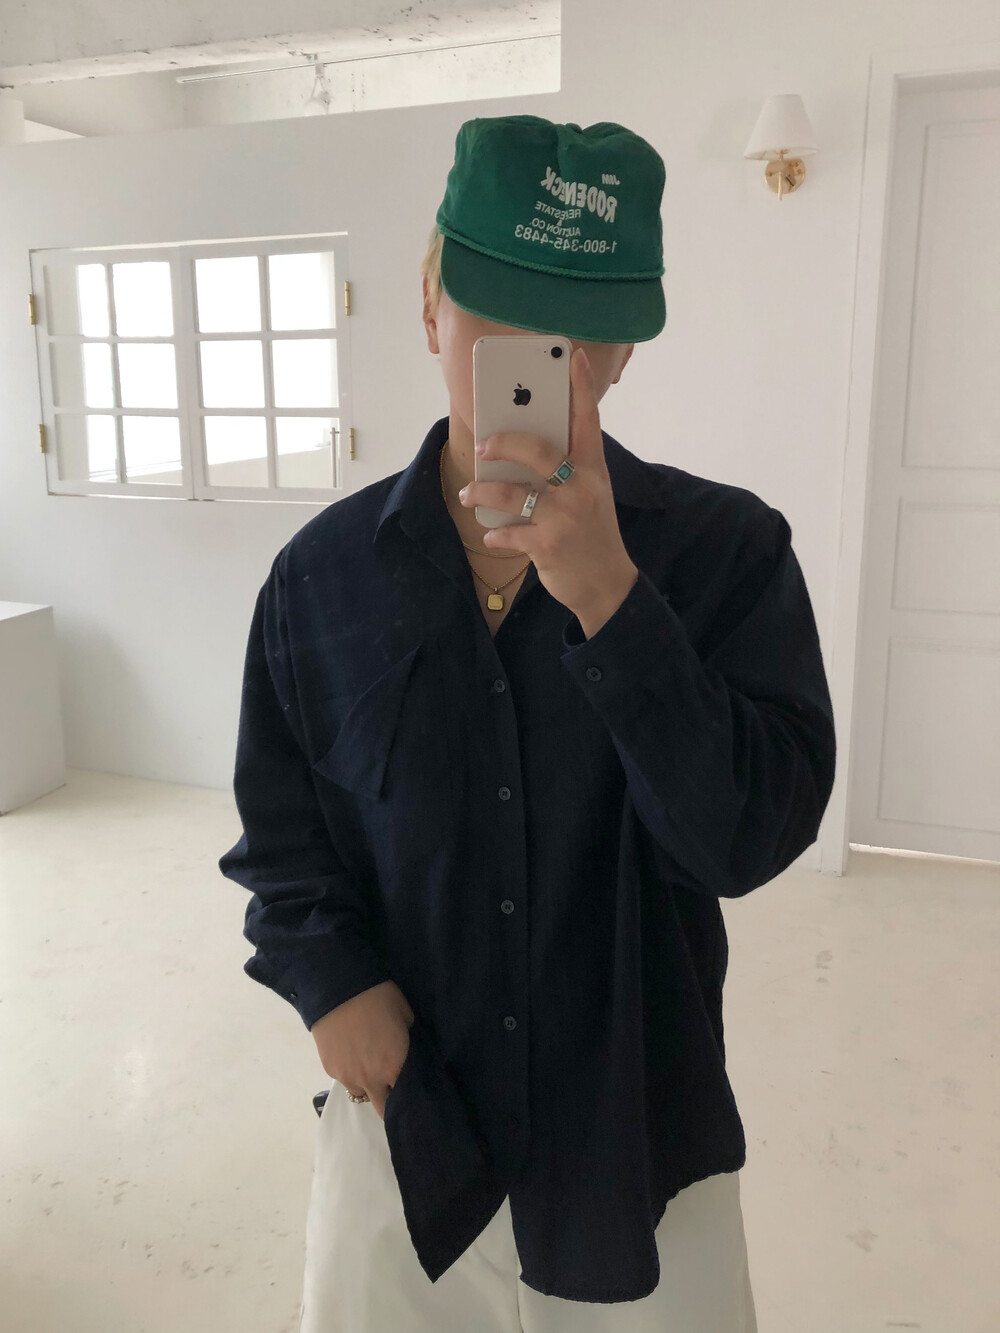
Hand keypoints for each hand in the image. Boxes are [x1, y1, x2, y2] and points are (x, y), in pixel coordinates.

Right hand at [310, 979, 413, 1120]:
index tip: (411, 1088)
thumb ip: (408, 1040)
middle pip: (382, 1109)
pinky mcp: (330, 1070)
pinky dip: (350, 1072)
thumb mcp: (405, 1016)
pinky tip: (351, 1052)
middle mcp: (372, 1080)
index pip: (406, 1098)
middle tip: (391, 1083)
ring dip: (368, 1085)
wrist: (339, 989)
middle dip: (389, 1100)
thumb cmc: (379, 997)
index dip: (409, 1094)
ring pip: (361, 1093)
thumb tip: (407, 1048)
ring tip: (368, 1063)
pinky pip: (344, 1079)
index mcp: (395, 1067)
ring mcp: (348, 1077)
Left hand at [458, 345, 637, 627]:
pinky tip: (492, 534)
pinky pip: (510, 530)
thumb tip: (517, 451)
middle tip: (482, 444)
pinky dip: (496, 533)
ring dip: (483, 493)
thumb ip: (565, 471)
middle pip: (539, 450)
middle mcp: (582, 488)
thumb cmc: (591, 533)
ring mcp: (566, 516)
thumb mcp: (589, 495)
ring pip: (514, 492)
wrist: (607, 585)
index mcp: (594, 470)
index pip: (589, 420)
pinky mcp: (548, 544)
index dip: (581, 387)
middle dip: (504, 443)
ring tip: (469, 495)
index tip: (573, 355)